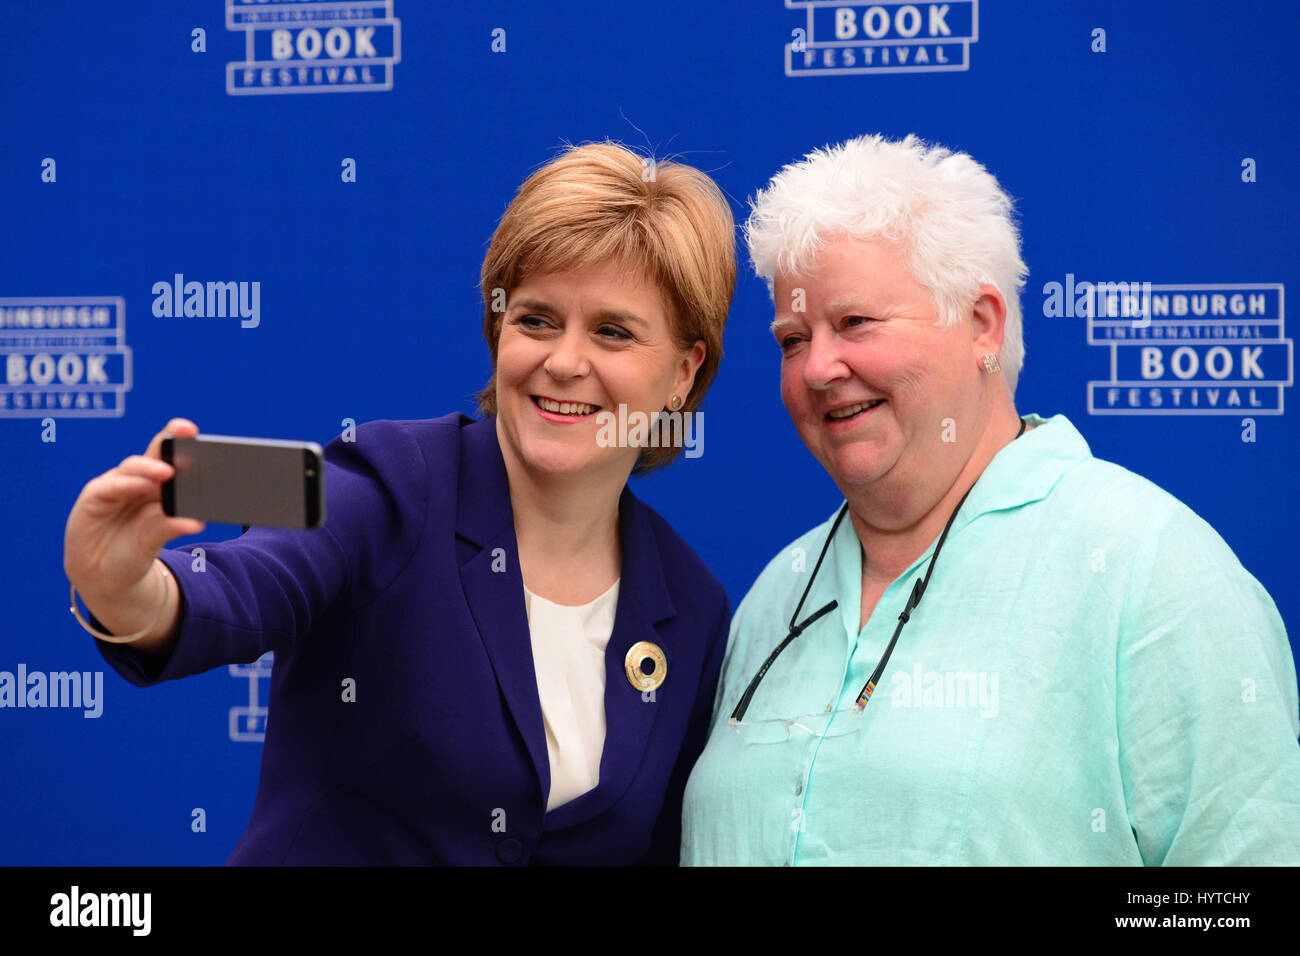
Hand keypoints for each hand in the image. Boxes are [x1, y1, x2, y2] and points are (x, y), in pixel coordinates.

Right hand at [64, 418, 206, 607]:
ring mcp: (115, 487)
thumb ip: (171, 526)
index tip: (195, 432)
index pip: (171, 458)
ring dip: (150, 468)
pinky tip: (144, 486)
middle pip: (154, 454)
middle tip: (186, 432)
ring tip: (168, 472)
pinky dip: (128, 485)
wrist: (103, 574)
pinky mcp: (94, 498)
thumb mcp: (155, 540)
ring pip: (133, 468)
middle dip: (168, 439)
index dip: (182, 441)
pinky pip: (111, 488)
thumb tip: (197, 522)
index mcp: (159, 487)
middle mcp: (138, 482)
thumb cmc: (133, 550)